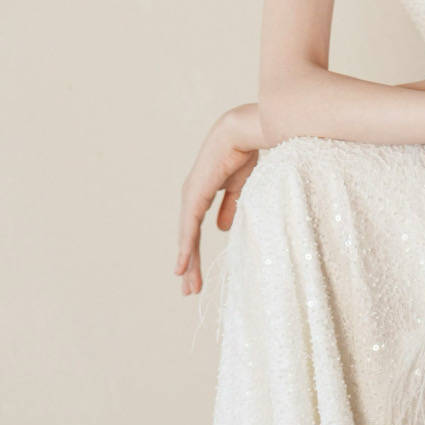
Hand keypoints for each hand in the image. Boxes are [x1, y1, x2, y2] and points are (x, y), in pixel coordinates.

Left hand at [175, 104, 261, 295]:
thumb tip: (222, 228)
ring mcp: (190, 197)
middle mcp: (191, 198)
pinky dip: (185, 247)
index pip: (195, 231)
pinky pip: (188, 228)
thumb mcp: (238, 187)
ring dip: (187, 263)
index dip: (195, 253)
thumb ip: (229, 207)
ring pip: (186, 238)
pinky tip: (182, 265)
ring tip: (187, 287)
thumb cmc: (243, 153)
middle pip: (188, 239)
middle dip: (190, 265)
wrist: (241, 134)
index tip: (196, 274)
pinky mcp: (194, 196)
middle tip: (189, 290)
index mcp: (201, 195)